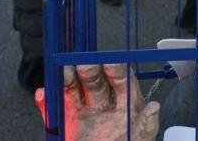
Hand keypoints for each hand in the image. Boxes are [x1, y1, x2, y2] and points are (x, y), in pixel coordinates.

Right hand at [35, 64, 159, 140]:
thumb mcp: (140, 140)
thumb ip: (147, 125)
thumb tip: (154, 106)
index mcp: (125, 105)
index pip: (123, 81)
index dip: (117, 71)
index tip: (111, 64)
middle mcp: (104, 104)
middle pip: (97, 82)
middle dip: (91, 71)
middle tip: (85, 65)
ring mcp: (84, 113)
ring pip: (74, 90)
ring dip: (68, 80)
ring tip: (64, 73)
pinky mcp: (66, 124)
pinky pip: (54, 111)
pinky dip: (46, 103)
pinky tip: (43, 94)